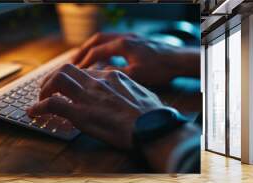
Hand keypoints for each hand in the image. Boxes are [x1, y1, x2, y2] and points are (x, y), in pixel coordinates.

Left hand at [27, 64, 163, 148]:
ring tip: (40, 98)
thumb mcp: (141, 93)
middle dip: (53, 77)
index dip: (74, 80)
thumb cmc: (152, 115)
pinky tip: (34, 112)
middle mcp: (98, 82)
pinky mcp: (81, 113)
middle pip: (67, 68)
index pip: (86, 71)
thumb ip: (127, 88)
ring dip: (45, 87)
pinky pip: (53, 103)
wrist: (153, 128)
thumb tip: (123, 92)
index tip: (70, 88)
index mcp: (113, 76)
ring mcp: (88, 96)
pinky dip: (39, 106)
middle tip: (49, 89)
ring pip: (57, 79)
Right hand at [72, 33, 199, 86]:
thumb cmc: (160, 69)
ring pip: (105, 38)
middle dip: (83, 50)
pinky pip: (113, 40)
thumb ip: (116, 73)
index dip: (84, 61)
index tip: (75, 70)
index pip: (96, 51)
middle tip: (73, 61)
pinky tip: (104, 56)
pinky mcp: (136, 40)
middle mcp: (125, 37)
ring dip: (93, 47)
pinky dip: (104, 47)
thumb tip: (99, 74)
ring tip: (85, 57)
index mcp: (123, 45)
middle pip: (97, 40)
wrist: (178, 60)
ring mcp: (131, 37)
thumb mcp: (136, 75)